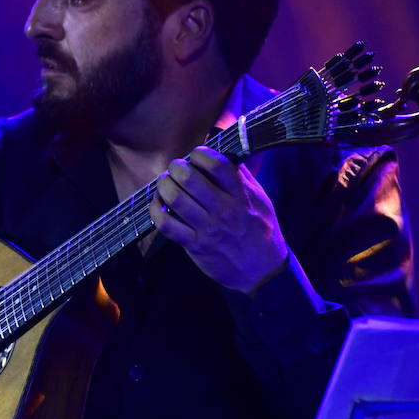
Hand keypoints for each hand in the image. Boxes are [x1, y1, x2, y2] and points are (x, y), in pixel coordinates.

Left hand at [149, 146, 288, 295]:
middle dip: (176, 167)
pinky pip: (166, 225)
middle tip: (176, 168)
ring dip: (164, 185)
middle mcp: (224, 210)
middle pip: (189, 178)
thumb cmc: (260, 229)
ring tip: (165, 182)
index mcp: (241, 195)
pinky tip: (158, 204)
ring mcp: (208, 229)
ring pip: (175, 199)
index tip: (196, 155)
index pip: (216, 164)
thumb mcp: (259, 197)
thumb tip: (225, 148)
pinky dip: (156, 210)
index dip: (200, 153)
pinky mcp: (195, 245)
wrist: (263, 270)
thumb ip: (241, 174)